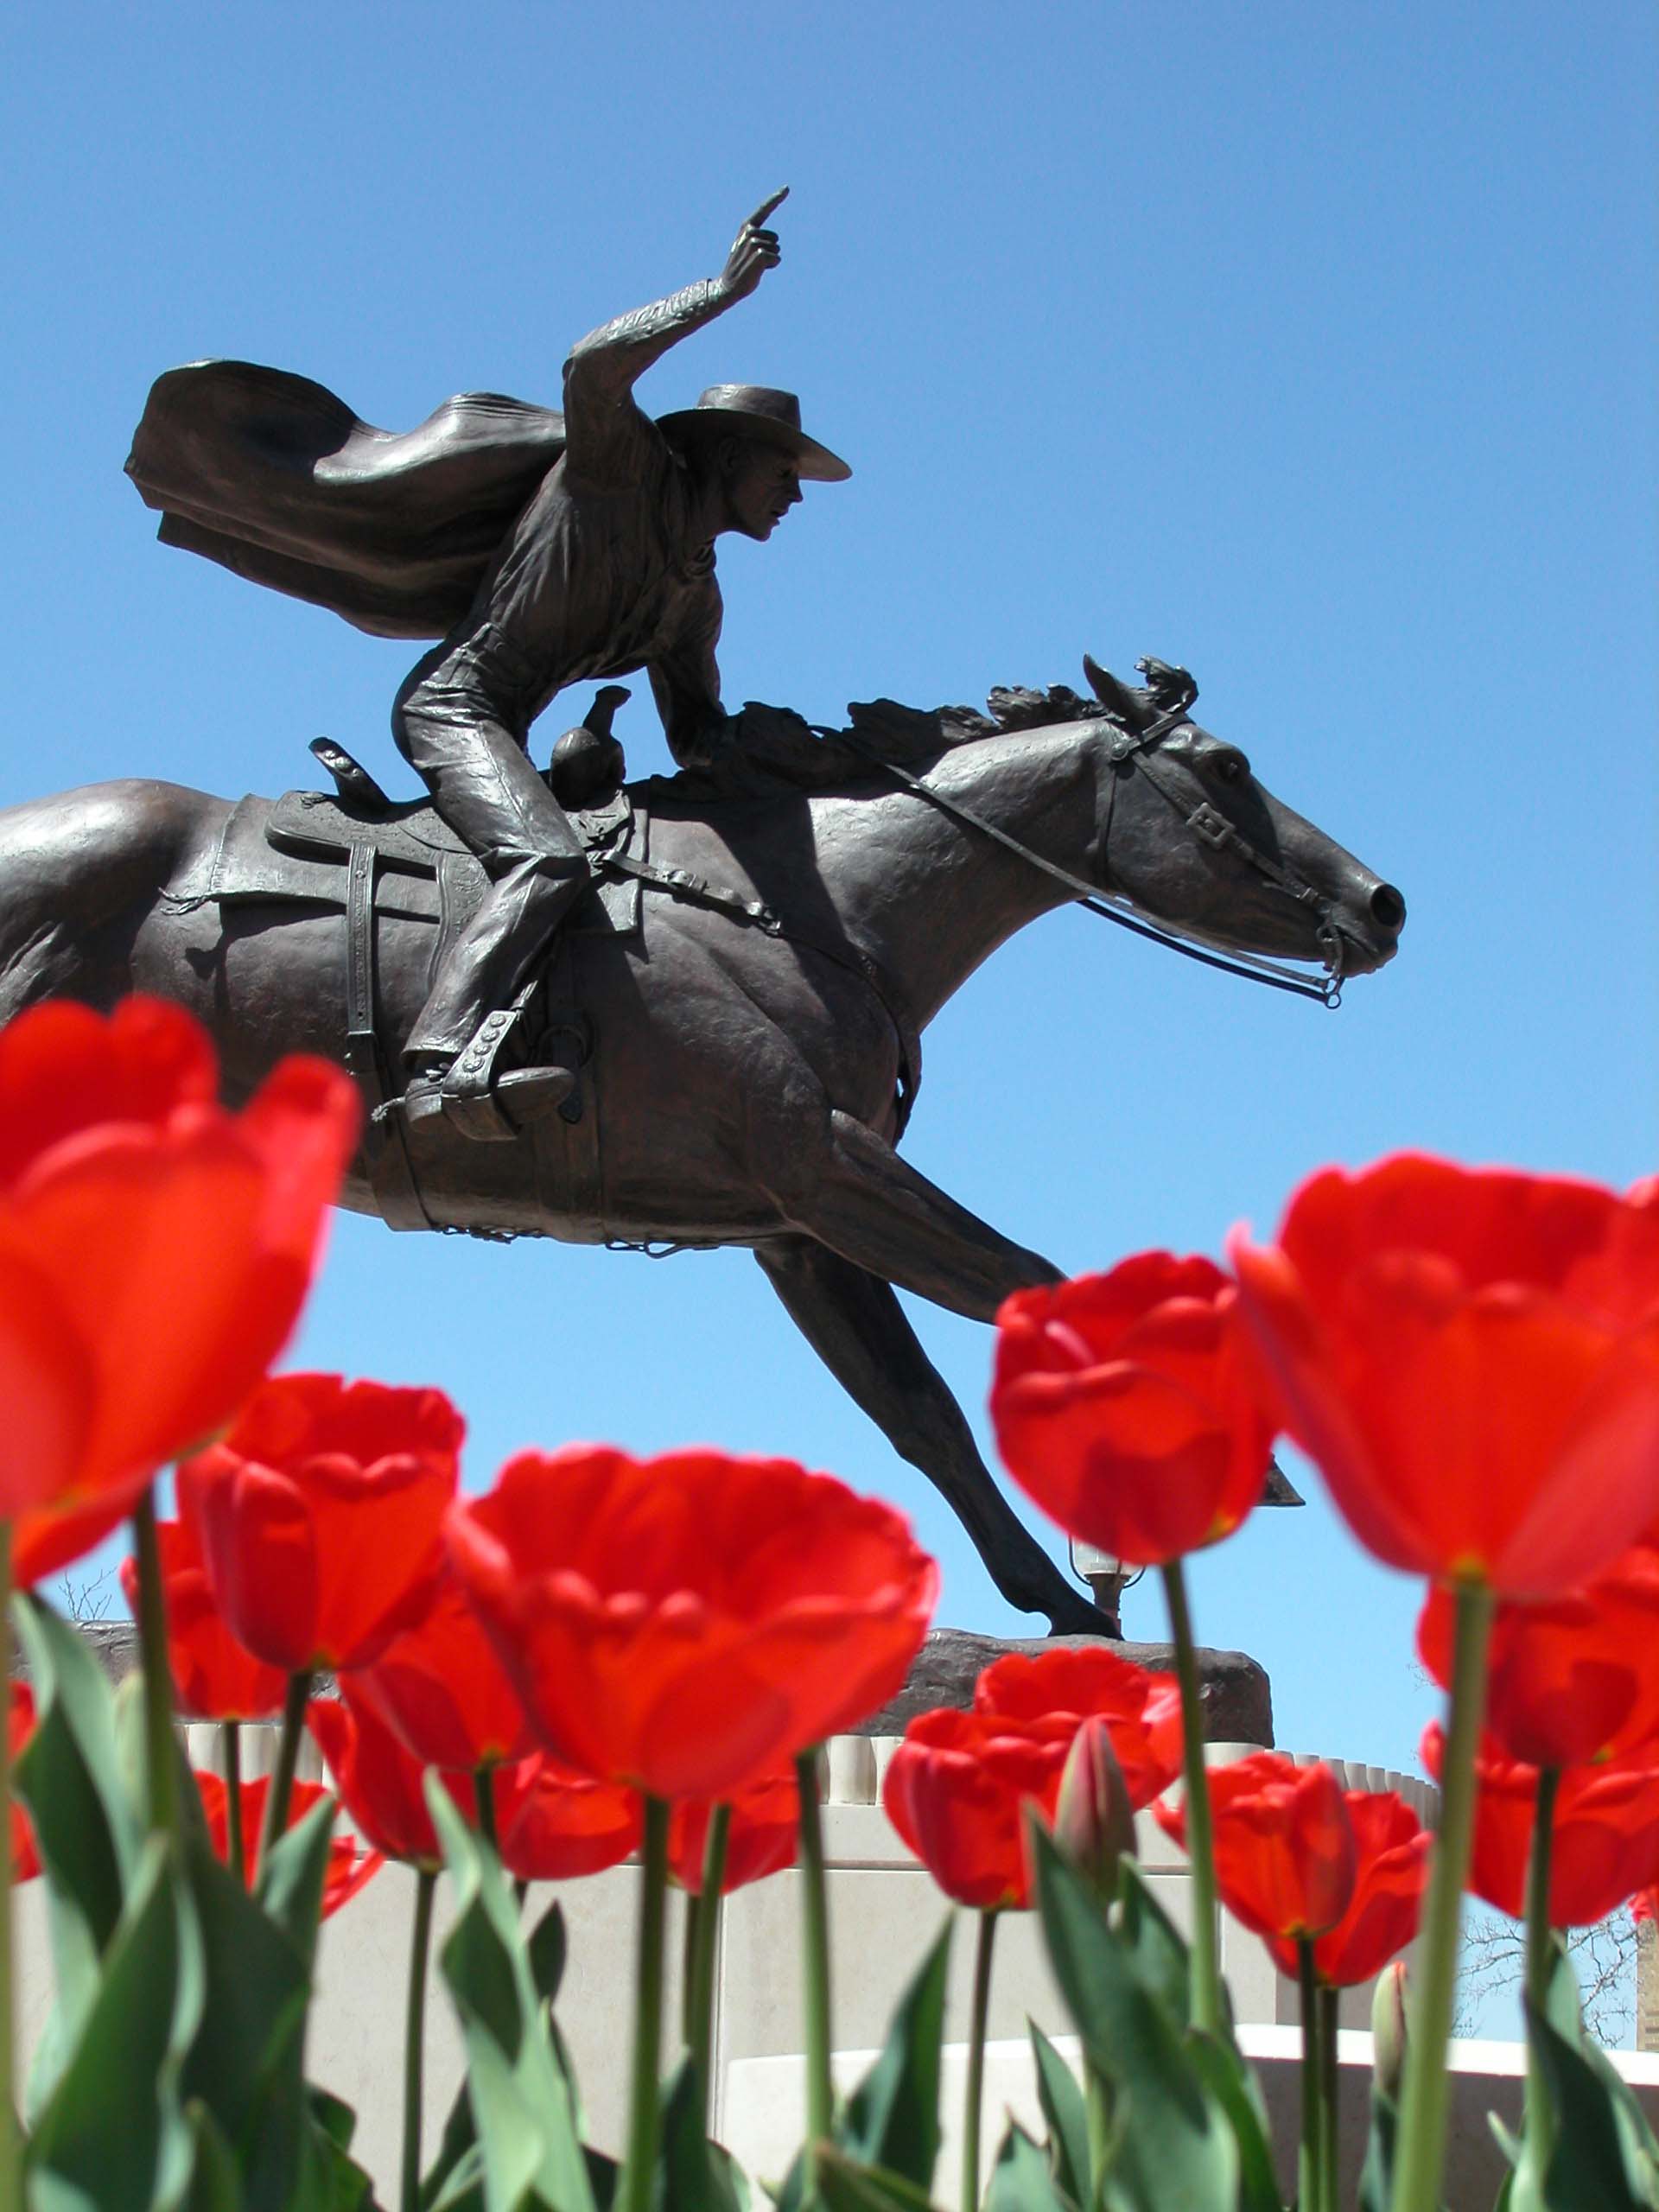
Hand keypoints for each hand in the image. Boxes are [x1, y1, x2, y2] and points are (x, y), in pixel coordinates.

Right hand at [718, 188, 787, 302]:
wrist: (728, 286)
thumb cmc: (740, 267)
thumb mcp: (746, 248)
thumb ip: (758, 240)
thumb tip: (774, 247)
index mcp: (746, 226)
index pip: (764, 209)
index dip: (776, 198)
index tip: (787, 187)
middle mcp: (749, 232)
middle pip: (775, 238)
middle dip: (770, 251)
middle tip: (754, 260)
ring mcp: (754, 243)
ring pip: (777, 250)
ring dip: (770, 260)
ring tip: (755, 265)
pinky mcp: (760, 255)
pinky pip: (777, 259)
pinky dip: (772, 266)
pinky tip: (759, 270)